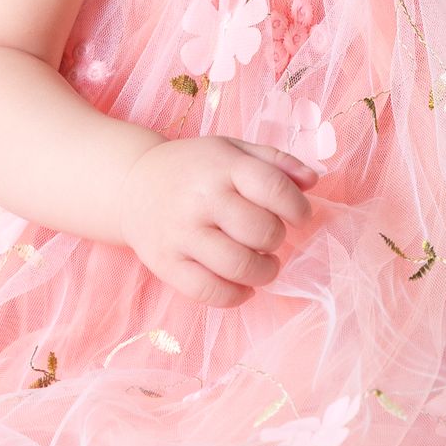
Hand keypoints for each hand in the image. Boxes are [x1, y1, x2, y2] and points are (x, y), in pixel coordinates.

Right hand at [118, 135, 320, 307]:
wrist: (132, 185)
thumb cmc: (194, 168)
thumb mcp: (232, 150)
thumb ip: (276, 161)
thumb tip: (314, 182)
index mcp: (222, 167)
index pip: (275, 189)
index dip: (299, 209)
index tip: (300, 216)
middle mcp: (201, 199)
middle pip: (262, 232)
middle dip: (277, 239)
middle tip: (269, 237)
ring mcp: (181, 234)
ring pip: (240, 266)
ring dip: (265, 272)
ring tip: (264, 264)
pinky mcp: (166, 264)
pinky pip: (210, 292)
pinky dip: (236, 295)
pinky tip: (242, 285)